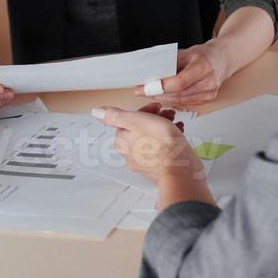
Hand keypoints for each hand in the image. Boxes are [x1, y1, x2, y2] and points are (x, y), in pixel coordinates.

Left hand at [93, 105, 210, 200]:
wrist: (180, 169)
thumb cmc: (161, 144)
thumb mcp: (136, 120)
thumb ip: (115, 116)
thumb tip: (97, 112)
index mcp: (122, 141)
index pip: (130, 120)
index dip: (145, 110)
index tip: (157, 108)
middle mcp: (130, 154)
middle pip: (141, 129)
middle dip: (156, 119)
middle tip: (168, 115)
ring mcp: (144, 163)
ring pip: (152, 139)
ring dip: (164, 128)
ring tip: (176, 125)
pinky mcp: (159, 169)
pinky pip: (162, 151)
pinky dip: (169, 142)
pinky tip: (179, 137)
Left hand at [136, 43, 229, 107]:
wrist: (222, 60)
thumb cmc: (204, 55)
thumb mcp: (186, 52)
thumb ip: (169, 62)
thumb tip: (150, 71)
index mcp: (203, 66)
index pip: (179, 82)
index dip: (161, 86)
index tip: (145, 87)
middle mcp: (208, 82)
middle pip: (178, 94)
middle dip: (157, 93)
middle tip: (141, 91)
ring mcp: (209, 93)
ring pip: (180, 101)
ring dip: (163, 98)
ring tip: (149, 93)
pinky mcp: (207, 100)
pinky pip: (185, 103)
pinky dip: (172, 100)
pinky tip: (164, 96)